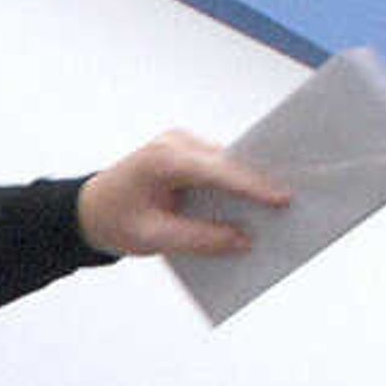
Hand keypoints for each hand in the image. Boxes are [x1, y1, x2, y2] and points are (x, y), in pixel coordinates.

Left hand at [75, 130, 293, 261]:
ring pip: (229, 164)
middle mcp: (175, 144)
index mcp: (162, 160)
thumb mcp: (152, 239)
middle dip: (261, 182)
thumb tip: (244, 241)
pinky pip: (221, 169)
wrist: (86, 210)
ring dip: (252, 182)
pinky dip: (238, 185)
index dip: (253, 186)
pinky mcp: (189, 154)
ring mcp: (183, 145)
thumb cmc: (113, 223)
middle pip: (230, 162)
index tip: (283, 199)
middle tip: (299, 197)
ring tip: (287, 202)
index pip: (218, 171)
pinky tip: (260, 204)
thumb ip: (198, 240)